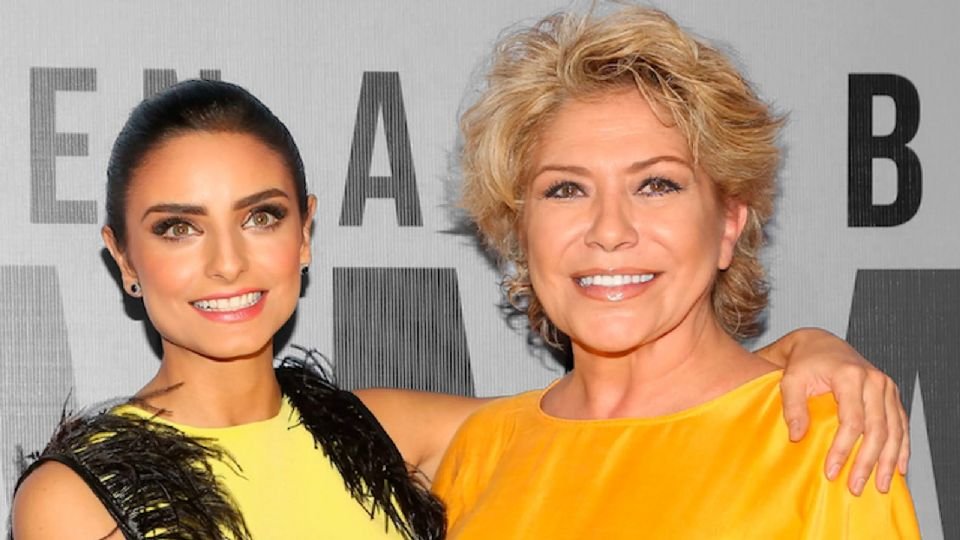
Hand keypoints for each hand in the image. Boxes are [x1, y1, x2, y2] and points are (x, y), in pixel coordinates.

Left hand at [757, 327, 908, 495]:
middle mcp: (874, 381)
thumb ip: (793, 406)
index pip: (852, 421)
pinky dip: (901, 448)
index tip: (832, 470)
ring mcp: (886, 388)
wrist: (819, 344)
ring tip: (879, 485)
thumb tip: (798, 436)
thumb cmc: (804, 363)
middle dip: (867, 461)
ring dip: (888, 461)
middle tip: (855, 485)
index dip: (843, 449)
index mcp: (850, 376)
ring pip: (894, 430)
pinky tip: (898, 467)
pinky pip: (901, 425)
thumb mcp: (790, 380)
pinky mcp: (891, 395)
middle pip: (877, 430)